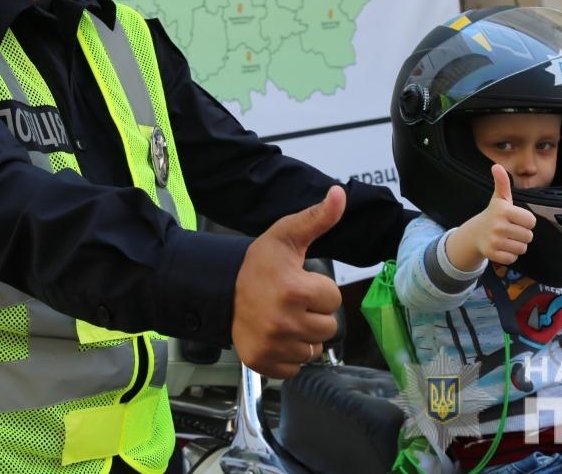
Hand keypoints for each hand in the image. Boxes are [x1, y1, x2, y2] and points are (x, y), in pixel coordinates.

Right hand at [232, 185, 344, 378]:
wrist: (220, 289)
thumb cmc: (259, 264)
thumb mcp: (287, 236)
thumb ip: (317, 217)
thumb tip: (340, 193)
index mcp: (293, 289)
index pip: (333, 299)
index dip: (319, 290)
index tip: (300, 283)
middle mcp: (284, 321)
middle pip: (328, 328)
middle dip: (315, 314)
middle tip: (293, 302)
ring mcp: (273, 345)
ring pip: (314, 350)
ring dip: (304, 336)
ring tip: (285, 319)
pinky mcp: (263, 363)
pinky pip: (295, 368)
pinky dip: (289, 356)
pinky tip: (277, 337)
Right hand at [445, 163, 535, 269]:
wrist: (475, 233)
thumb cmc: (493, 215)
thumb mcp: (499, 198)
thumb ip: (502, 182)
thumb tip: (496, 166)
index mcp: (503, 210)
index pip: (531, 221)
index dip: (526, 221)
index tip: (515, 219)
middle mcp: (498, 225)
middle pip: (529, 236)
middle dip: (522, 234)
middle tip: (511, 230)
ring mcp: (494, 240)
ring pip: (522, 248)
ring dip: (517, 245)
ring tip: (507, 238)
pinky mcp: (492, 254)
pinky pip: (513, 258)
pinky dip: (510, 255)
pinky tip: (502, 247)